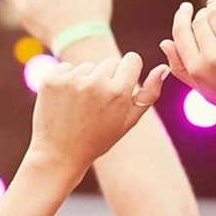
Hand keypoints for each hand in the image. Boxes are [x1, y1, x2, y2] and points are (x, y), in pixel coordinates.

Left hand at [28, 54, 168, 177]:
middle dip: (107, 78)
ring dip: (85, 81)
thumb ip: (149, 94)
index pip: (132, 59)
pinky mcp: (51, 80)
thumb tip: (163, 68)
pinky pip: (66, 68)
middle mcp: (95, 82)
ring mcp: (71, 80)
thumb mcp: (128, 121)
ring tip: (80, 107)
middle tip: (97, 106)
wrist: (59, 155)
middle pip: (110, 62)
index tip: (120, 87)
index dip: (128, 73)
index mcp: (118, 92)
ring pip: (87, 66)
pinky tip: (65, 103)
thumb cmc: (97, 140)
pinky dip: (66, 82)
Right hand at [160, 0, 215, 133]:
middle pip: (199, 20)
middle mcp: (211, 57)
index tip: (186, 8)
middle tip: (209, 12)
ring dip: (215, 3)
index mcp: (196, 70)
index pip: (181, 33)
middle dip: (202, 13)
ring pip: (215, 11)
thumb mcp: (203, 89)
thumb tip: (164, 43)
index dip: (182, 18)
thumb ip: (181, 67)